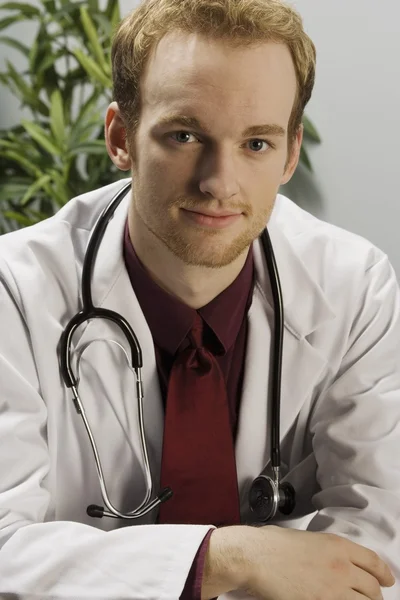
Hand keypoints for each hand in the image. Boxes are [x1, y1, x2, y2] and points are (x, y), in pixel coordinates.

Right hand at [201, 525, 395, 599]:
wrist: (255, 556)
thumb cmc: (271, 544)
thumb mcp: (305, 539)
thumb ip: (325, 551)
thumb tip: (330, 563)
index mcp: (337, 546)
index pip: (372, 561)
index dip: (384, 573)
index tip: (388, 580)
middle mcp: (340, 567)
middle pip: (372, 587)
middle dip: (376, 595)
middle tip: (374, 598)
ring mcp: (332, 589)